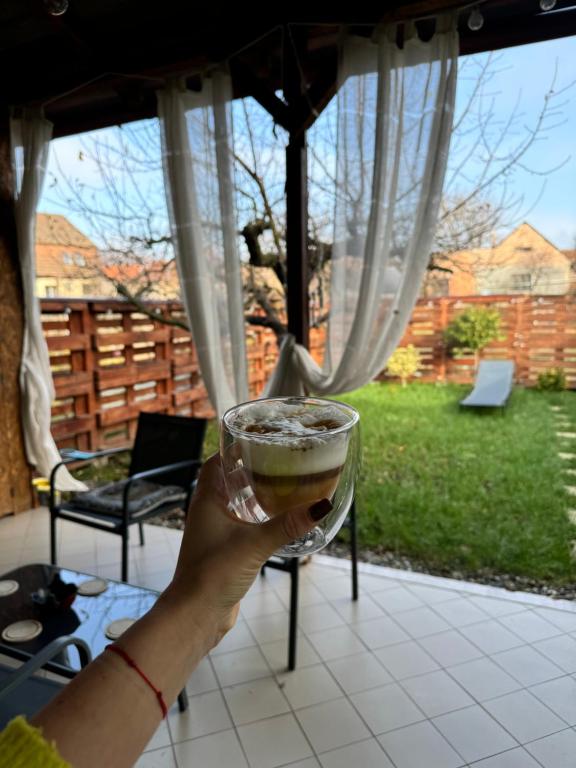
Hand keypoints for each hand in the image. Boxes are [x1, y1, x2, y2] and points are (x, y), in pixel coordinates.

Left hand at [168, 453, 331, 646]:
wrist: (196, 615)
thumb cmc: (212, 574)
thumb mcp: (255, 543)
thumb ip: (288, 524)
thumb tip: (322, 505)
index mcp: (207, 500)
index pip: (217, 462)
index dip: (234, 448)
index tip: (258, 439)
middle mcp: (209, 511)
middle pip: (229, 480)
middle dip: (252, 469)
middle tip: (279, 459)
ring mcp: (216, 531)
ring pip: (237, 503)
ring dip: (257, 493)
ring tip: (284, 483)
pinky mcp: (226, 550)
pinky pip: (244, 524)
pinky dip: (259, 517)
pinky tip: (279, 519)